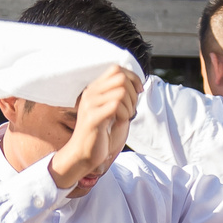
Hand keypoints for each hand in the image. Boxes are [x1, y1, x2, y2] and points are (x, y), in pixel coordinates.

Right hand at [48, 67, 138, 191]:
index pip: (116, 69)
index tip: (139, 91)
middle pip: (121, 78)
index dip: (132, 77)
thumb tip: (137, 84)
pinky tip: (120, 122)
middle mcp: (90, 93)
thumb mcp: (110, 109)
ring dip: (130, 106)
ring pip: (121, 92)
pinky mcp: (92, 117)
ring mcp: (89, 104)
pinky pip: (115, 106)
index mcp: (94, 89)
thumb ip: (118, 95)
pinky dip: (124, 114)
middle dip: (133, 93)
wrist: (83, 153)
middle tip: (132, 109)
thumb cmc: (100, 132)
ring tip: (126, 117)